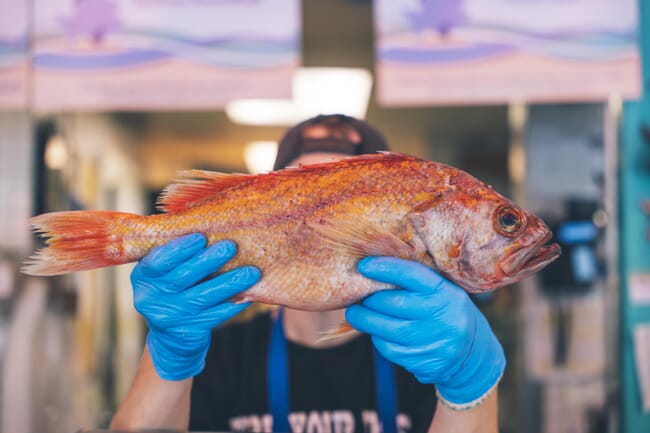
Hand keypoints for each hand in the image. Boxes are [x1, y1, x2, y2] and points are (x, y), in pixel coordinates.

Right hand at [131, 234, 259, 380]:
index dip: (179, 249)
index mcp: (143, 276)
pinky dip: (232, 305)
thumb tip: (208, 222)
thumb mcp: (165, 272)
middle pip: (182, 277)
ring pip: (202, 297)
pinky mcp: (185, 333)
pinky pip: (213, 317)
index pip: (158, 261)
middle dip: (208, 261)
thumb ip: (177, 252)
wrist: (171, 338)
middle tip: (231, 246)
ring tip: (251, 272)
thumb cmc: (174, 290)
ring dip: (228, 283)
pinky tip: (248, 295)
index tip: (201, 236)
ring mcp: (168, 317)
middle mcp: (149, 298)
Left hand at [346, 257, 504, 409]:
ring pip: (386, 329)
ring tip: (355, 313)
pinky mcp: (424, 361)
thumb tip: (373, 270)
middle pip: (392, 303)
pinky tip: (376, 333)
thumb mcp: (443, 292)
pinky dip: (378, 340)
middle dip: (368, 299)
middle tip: (356, 295)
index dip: (385, 268)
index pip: (411, 275)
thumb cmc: (447, 313)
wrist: (474, 354)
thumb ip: (416, 282)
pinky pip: (390, 349)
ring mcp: (433, 341)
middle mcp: (441, 316)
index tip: (363, 266)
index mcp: (445, 292)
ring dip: (364, 320)